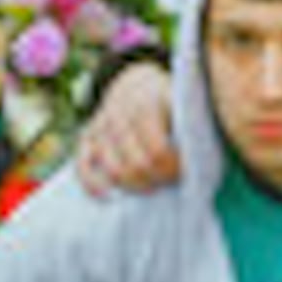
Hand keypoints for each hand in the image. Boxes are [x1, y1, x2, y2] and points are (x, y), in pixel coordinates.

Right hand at [71, 61, 181, 196]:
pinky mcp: (86, 137)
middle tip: (169, 182)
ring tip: (151, 187)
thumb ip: (189, 129)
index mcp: (147, 104)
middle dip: (156, 180)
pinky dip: (93, 185)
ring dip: (134, 186)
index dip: (172, 169)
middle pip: (136, 165)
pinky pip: (83, 166)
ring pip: (113, 170)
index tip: (184, 173)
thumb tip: (198, 165)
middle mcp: (119, 113)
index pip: (157, 152)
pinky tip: (109, 198)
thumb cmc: (170, 102)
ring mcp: (100, 125)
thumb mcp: (184, 104)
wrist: (138, 82)